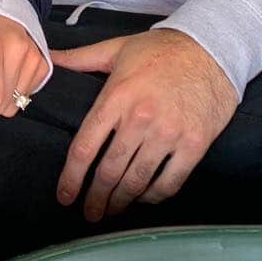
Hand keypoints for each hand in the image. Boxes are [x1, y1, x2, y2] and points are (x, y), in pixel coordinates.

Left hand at [50, 28, 237, 220]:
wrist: (211, 49)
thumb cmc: (161, 49)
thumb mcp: (117, 47)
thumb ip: (81, 58)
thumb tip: (50, 58)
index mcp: (116, 95)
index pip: (85, 145)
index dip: (72, 176)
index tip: (65, 195)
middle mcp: (140, 117)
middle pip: (110, 169)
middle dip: (96, 197)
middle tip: (89, 213)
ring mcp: (168, 132)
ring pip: (138, 180)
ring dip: (122, 201)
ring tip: (112, 211)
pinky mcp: (193, 143)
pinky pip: (170, 181)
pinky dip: (154, 196)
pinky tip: (144, 198)